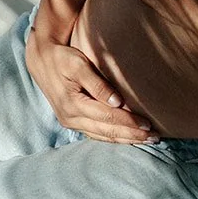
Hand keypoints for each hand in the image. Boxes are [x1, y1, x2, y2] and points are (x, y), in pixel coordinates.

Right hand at [24, 29, 155, 143]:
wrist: (42, 60)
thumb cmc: (63, 58)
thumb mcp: (78, 65)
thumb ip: (97, 84)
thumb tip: (117, 102)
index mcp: (73, 104)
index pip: (107, 117)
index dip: (129, 122)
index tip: (148, 124)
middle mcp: (71, 118)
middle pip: (107, 131)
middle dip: (131, 135)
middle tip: (155, 137)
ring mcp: (70, 122)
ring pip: (102, 136)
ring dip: (125, 140)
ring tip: (146, 140)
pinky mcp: (72, 122)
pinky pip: (95, 134)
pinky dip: (113, 138)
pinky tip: (127, 138)